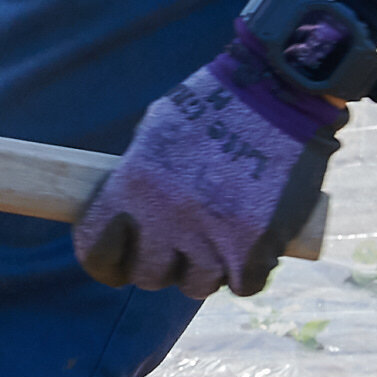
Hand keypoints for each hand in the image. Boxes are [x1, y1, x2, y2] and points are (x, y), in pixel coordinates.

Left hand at [72, 34, 347, 298]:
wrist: (279, 90)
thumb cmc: (215, 102)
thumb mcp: (157, 129)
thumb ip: (137, 173)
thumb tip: (122, 210)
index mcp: (134, 185)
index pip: (97, 250)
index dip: (105, 263)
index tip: (117, 264)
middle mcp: (167, 217)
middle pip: (148, 276)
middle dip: (159, 266)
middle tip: (177, 249)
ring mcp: (213, 236)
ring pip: (197, 286)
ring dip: (205, 272)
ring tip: (217, 246)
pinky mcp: (256, 246)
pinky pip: (243, 286)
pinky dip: (247, 274)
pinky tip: (250, 251)